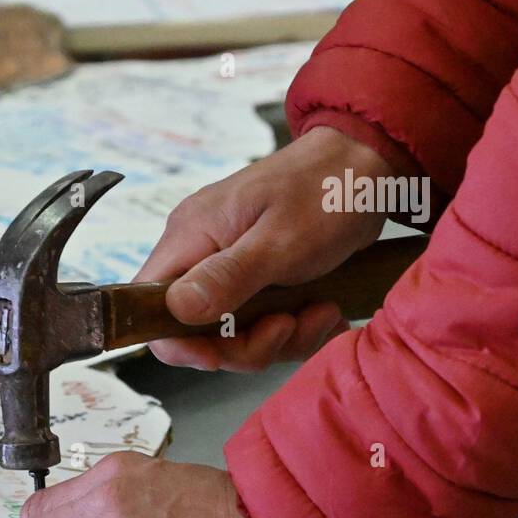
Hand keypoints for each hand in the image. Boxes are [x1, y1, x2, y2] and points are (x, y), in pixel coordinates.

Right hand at [136, 127, 396, 370]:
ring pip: (235, 333)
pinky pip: (264, 323)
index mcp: (191, 237)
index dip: (176, 340)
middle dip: (247, 343)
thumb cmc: (327, 189)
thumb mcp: (280, 240)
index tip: (221, 354)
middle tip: (290, 325)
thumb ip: (227, 276)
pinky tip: (325, 309)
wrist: (370, 162)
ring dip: (283, 336)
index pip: (148, 305)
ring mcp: (230, 267)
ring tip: (322, 310)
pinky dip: (298, 327)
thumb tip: (177, 310)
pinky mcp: (259, 278)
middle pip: (195, 330)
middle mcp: (202, 253)